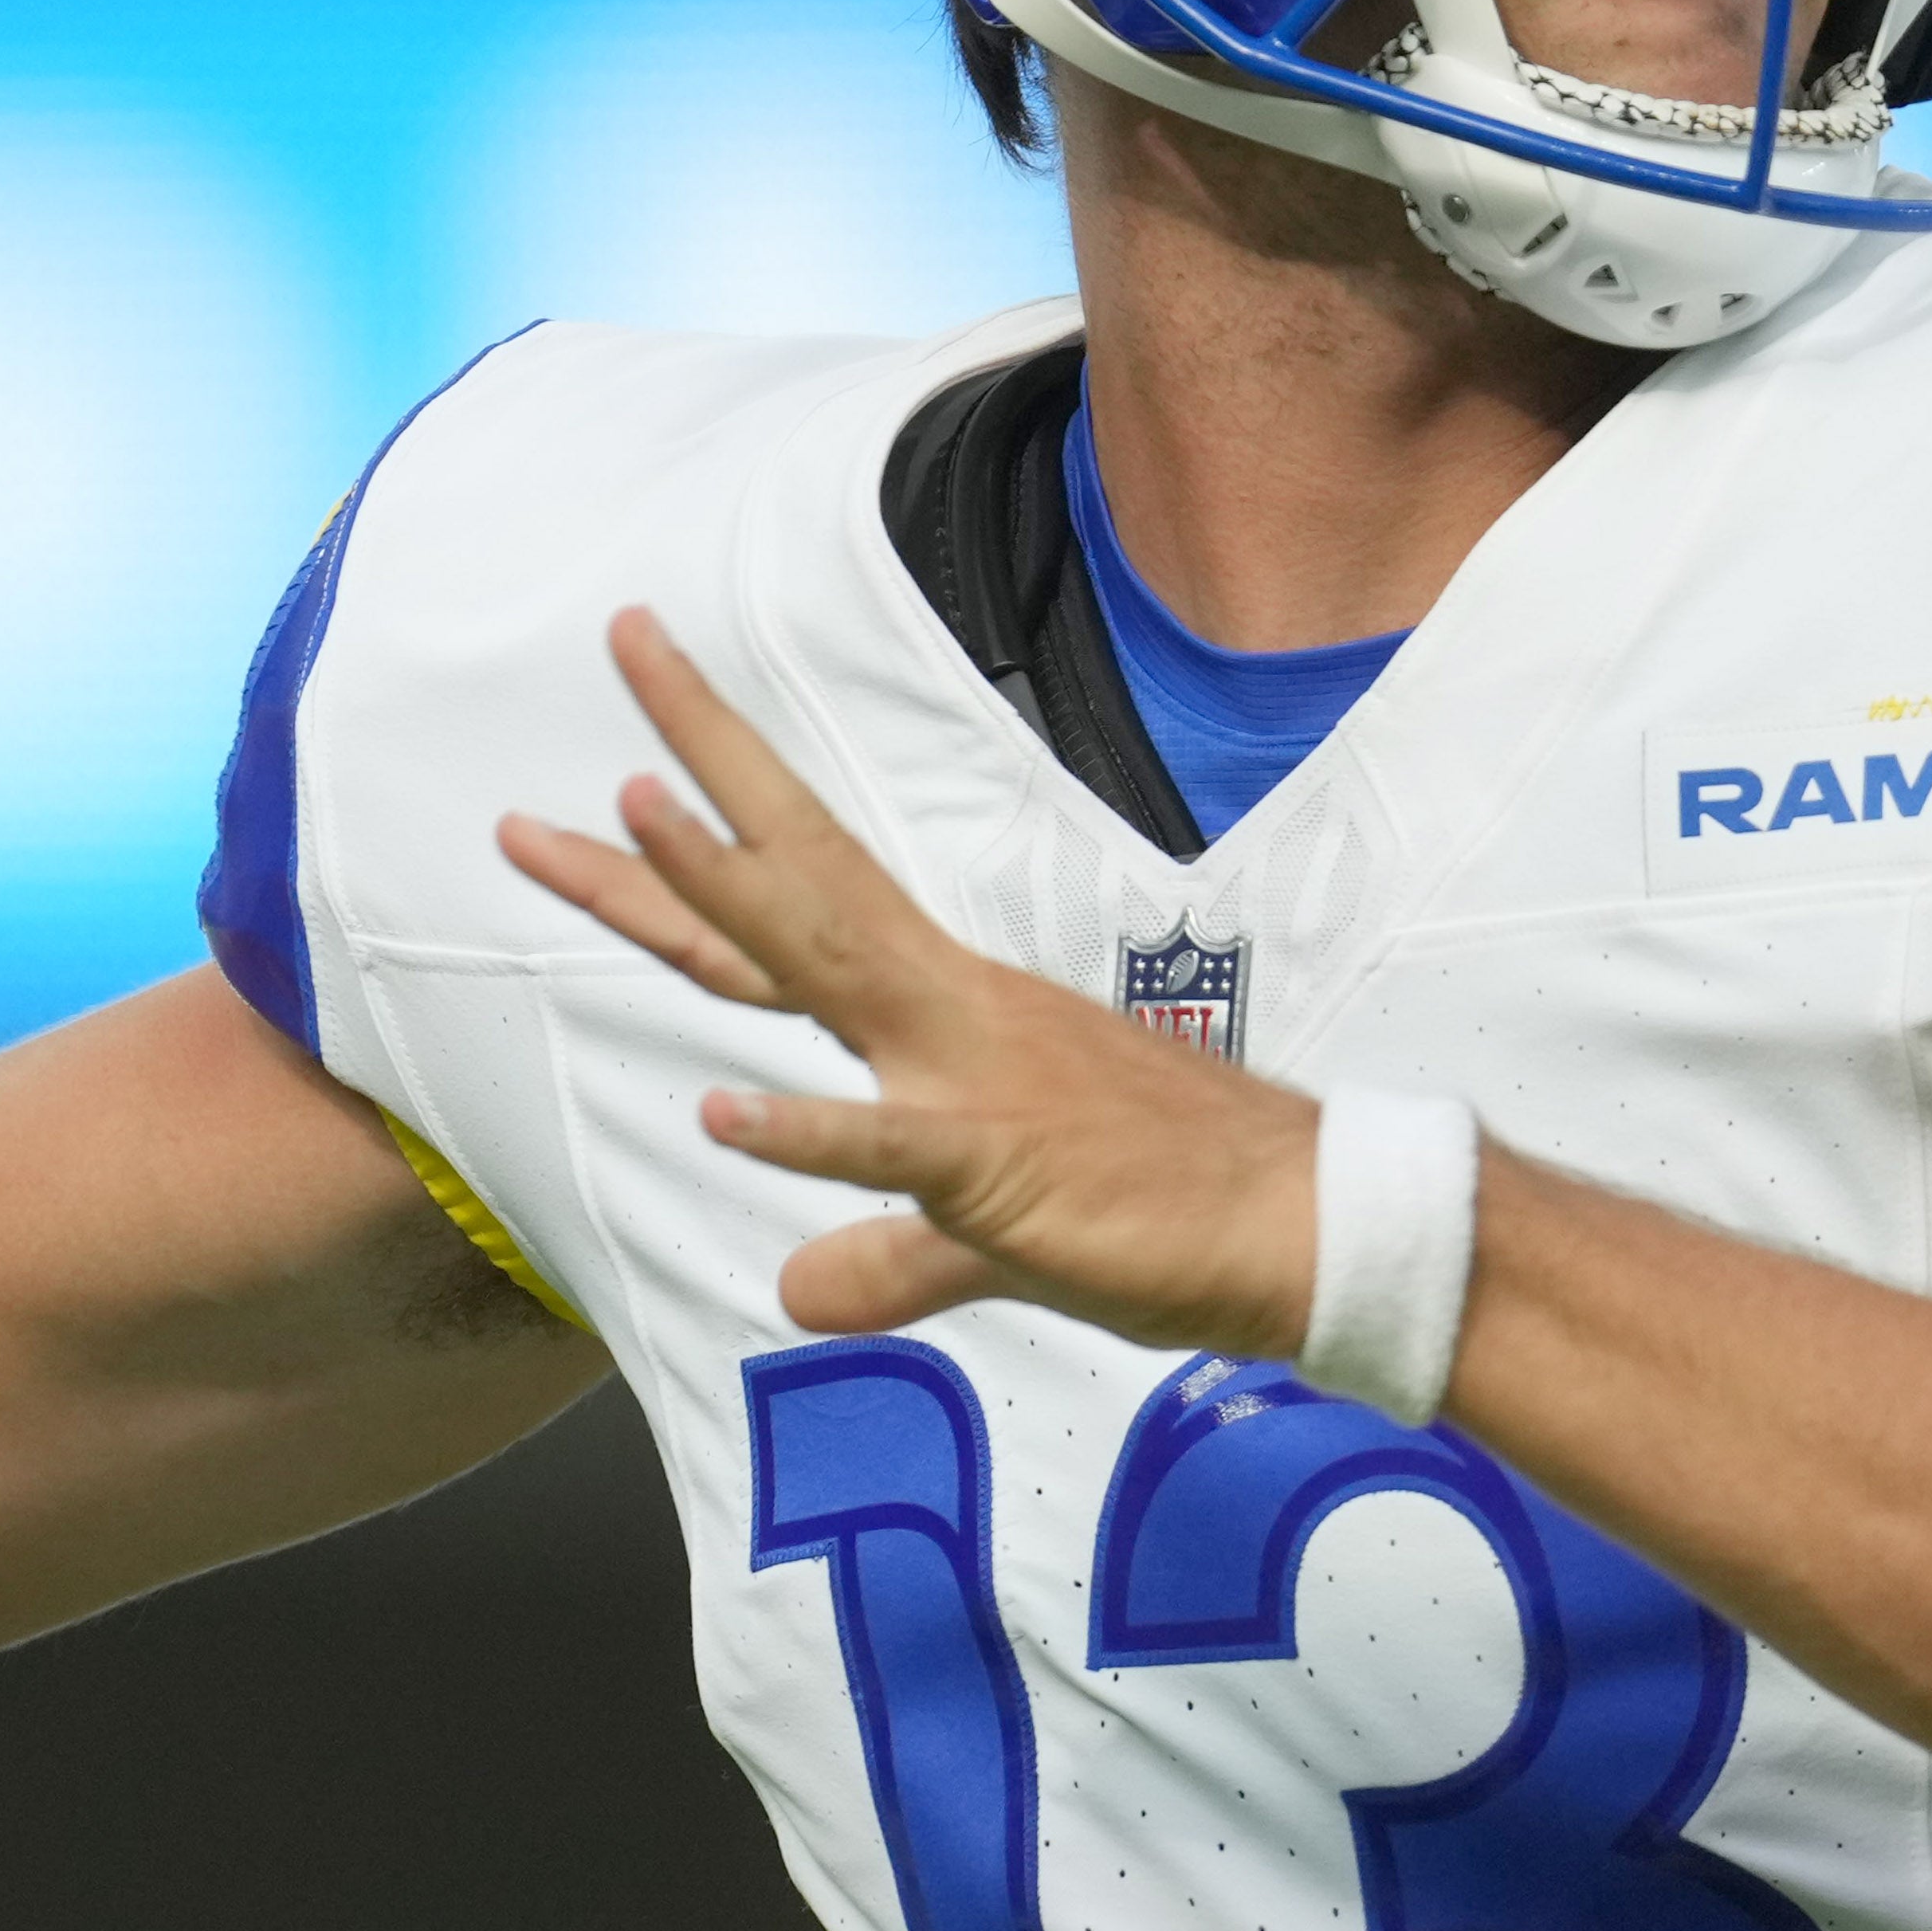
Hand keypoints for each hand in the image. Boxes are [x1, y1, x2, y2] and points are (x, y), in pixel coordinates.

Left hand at [498, 608, 1318, 1350]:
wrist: (1305, 1224)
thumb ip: (888, 1255)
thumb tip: (801, 1292)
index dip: (704, 840)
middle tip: (626, 638)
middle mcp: (946, 1011)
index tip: (631, 748)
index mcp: (942, 1011)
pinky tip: (723, 1117)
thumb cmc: (1166, 1208)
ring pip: (828, 961)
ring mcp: (973, 1075)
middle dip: (701, 766)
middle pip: (793, 881)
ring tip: (634, 804)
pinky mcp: (1003, 1168)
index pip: (799, 905)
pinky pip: (894, 1149)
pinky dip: (808, 1135)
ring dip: (729, 885)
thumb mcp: (992, 1237)